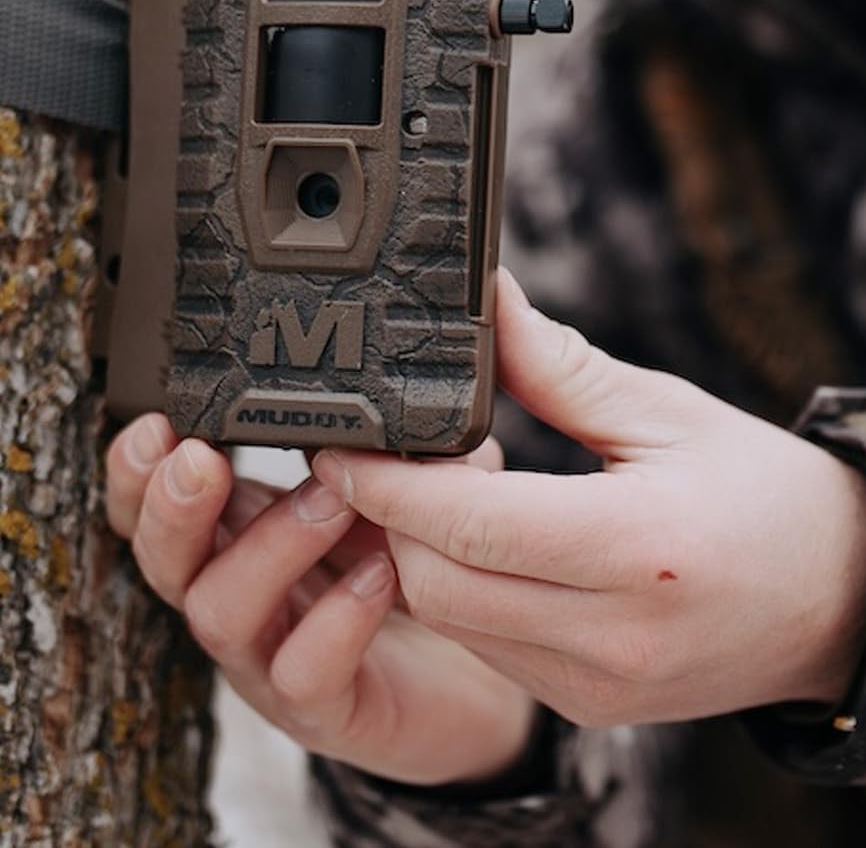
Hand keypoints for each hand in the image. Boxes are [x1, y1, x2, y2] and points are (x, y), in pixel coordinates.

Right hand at [106, 415, 536, 786]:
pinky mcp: (325, 709)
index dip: (143, 469)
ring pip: (221, 612)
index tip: (157, 422)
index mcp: (249, 528)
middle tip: (199, 461)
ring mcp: (275, 656)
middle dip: (169, 507)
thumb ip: (402, 445)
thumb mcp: (416, 487)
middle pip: (166, 559)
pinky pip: (303, 672)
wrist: (483, 667)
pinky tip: (378, 576)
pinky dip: (335, 620)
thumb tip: (405, 395)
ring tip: (333, 501)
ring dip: (268, 545)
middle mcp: (246, 594)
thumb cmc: (430, 564)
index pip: (164, 500)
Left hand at [310, 270, 865, 729]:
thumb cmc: (765, 492)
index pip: (470, 524)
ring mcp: (598, 684)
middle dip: (392, 519)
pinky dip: (469, 593)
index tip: (344, 442)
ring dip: (424, 557)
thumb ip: (561, 368)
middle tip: (396, 452)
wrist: (839, 597)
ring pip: (454, 623)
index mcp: (638, 546)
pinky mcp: (589, 707)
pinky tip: (493, 542)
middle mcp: (612, 633)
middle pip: (438, 582)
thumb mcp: (669, 411)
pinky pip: (492, 648)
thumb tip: (487, 304)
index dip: (388, 484)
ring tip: (449, 489)